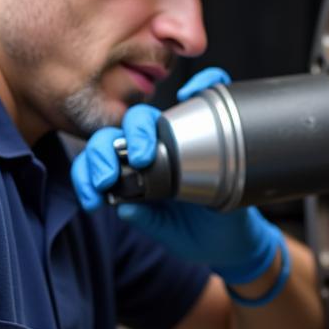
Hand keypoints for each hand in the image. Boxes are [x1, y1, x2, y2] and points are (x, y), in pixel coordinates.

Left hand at [70, 67, 283, 285]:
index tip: (94, 197)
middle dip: (106, 148)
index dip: (89, 171)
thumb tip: (124, 207)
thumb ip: (147, 220)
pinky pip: (210, 93)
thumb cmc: (201, 236)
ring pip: (151, 114)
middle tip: (112, 174)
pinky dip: (204, 83)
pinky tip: (191, 93)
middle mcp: (157, 151)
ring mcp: (185, 139)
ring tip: (143, 154)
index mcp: (138, 174)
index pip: (103, 158)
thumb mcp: (168, 234)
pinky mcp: (217, 130)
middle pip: (120, 131)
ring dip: (139, 126)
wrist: (239, 244)